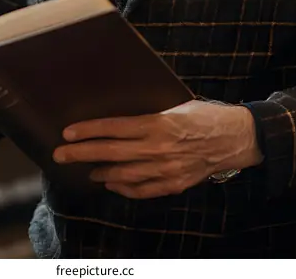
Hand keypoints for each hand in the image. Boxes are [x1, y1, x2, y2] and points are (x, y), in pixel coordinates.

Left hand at [53, 100, 262, 199]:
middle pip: (110, 152)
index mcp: (157, 124)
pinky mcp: (174, 184)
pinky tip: (112, 183)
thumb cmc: (203, 115)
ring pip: (123, 174)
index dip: (88, 131)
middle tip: (60, 153)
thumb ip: (148, 115)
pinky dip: (124, 188)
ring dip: (100, 172)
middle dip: (81, 153)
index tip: (67, 132)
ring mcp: (165, 169)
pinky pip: (142, 190)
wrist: (234, 137)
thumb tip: (119, 118)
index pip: (113, 128)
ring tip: (86, 169)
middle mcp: (158, 148)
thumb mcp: (174, 106)